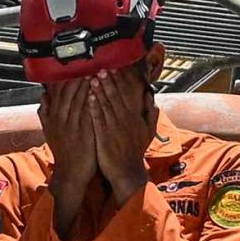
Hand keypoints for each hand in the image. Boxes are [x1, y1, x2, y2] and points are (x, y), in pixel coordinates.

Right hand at [43, 78, 99, 226]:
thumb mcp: (50, 131)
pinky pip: (88, 113)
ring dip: (85, 84)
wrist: (71, 173)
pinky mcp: (85, 133)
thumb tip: (43, 95)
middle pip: (67, 92)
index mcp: (53, 117)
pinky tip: (99, 91)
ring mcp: (73, 126)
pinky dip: (92, 101)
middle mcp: (61, 119)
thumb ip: (46, 112)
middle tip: (85, 61)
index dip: (65, 77)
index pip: (57, 91)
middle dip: (76, 76)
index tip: (72, 64)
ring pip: (78, 100)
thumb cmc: (64, 150)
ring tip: (92, 70)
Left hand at [91, 72, 156, 214]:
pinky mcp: (104, 137)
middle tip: (101, 67)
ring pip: (107, 105)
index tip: (115, 68)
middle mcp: (126, 120)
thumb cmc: (135, 151)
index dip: (121, 81)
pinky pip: (99, 120)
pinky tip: (89, 98)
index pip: (128, 94)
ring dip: (100, 91)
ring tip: (93, 78)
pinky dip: (94, 108)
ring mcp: (115, 128)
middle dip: (109, 81)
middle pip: (117, 97)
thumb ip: (150, 112)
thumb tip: (150, 95)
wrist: (127, 172)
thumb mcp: (148, 131)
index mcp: (135, 117)